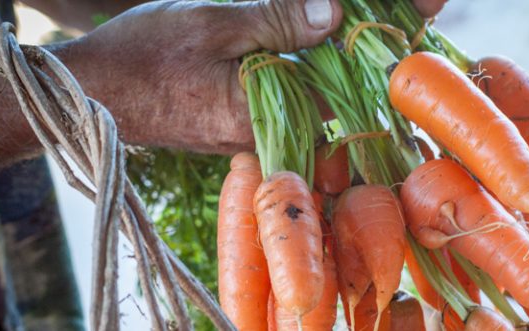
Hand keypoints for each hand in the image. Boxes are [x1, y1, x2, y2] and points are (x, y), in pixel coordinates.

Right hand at [53, 0, 445, 154]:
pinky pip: (303, 84)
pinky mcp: (254, 114)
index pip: (354, 86)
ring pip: (328, 83)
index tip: (430, 7)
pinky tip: (335, 28)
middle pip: (349, 85)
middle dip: (384, 40)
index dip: (392, 43)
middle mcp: (279, 129)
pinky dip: (322, 54)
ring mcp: (268, 123)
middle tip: (425, 3)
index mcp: (272, 114)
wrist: (98, 92)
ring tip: (391, 11)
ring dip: (356, 45)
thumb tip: (336, 15)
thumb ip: (275, 21)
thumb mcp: (210, 25)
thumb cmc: (144, 59)